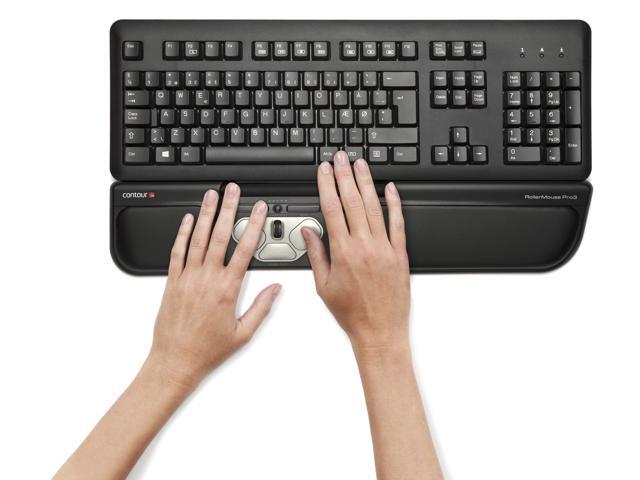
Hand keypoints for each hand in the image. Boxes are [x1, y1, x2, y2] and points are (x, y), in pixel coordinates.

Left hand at [149, 184, 280, 387]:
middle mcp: (206, 279)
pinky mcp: (171, 282)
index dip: (254, 225)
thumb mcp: (243, 333)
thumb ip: (261, 308)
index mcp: (227, 289)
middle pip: (219, 235)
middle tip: (233, 190)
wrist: (175, 361)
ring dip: (205, 214)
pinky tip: (187, 219)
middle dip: (228, 209)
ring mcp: (187, 278)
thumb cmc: (207, 350)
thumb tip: (275, 289)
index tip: (259, 209)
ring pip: (197, 238)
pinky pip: (177, 252)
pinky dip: (182, 233)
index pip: (244, 249)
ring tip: (211, 195)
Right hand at [302, 151, 409, 351]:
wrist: (379, 331)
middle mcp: (364, 246)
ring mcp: (384, 248)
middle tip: (341, 158)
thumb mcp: (323, 286)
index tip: (324, 171)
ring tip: (360, 165)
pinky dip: (394, 204)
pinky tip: (390, 189)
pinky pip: (398, 223)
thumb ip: (316, 255)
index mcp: (343, 252)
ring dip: (366, 183)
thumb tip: (308, 232)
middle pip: (352, 202)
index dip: (327, 185)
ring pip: (374, 207)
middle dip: (344, 176)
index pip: (332, 209)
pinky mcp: (400, 254)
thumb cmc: (351, 313)